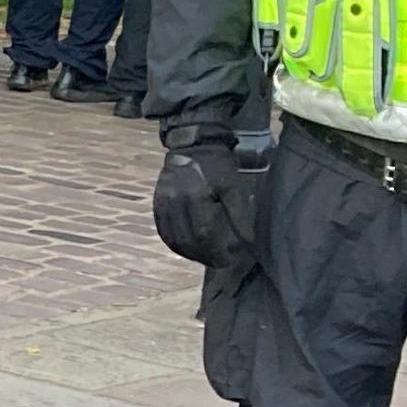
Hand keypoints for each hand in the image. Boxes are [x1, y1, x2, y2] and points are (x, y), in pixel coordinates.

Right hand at [150, 131, 257, 268]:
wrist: (192, 143)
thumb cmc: (217, 165)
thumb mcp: (233, 186)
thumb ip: (239, 215)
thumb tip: (249, 242)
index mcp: (196, 196)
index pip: (203, 233)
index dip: (215, 251)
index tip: (226, 261)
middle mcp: (175, 201)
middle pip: (186, 239)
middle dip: (201, 255)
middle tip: (216, 263)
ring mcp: (163, 201)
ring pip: (171, 237)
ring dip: (186, 252)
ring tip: (201, 258)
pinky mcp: (157, 201)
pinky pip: (162, 229)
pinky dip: (172, 242)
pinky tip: (184, 248)